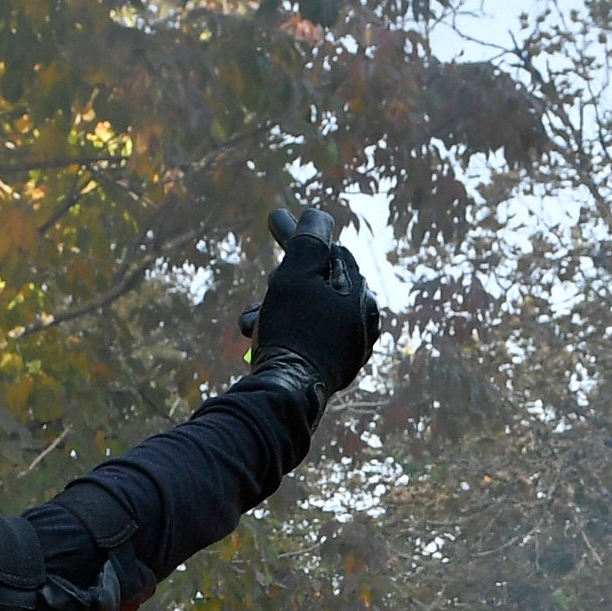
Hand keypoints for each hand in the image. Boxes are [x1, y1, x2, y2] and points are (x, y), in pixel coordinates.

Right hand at [236, 206, 381, 401]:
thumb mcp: (297, 274)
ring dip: (275, 308)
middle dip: (284, 279)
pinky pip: (305, 337)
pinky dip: (282, 331)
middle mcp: (361, 321)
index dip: (299, 235)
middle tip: (268, 281)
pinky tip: (258, 337)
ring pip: (306, 311)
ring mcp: (348, 348)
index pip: (329, 251)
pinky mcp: (330, 368)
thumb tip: (318, 216)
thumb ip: (309, 240)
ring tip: (250, 320)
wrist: (288, 394)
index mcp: (360, 295)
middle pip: (317, 283)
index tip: (273, 220)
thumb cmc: (293, 330)